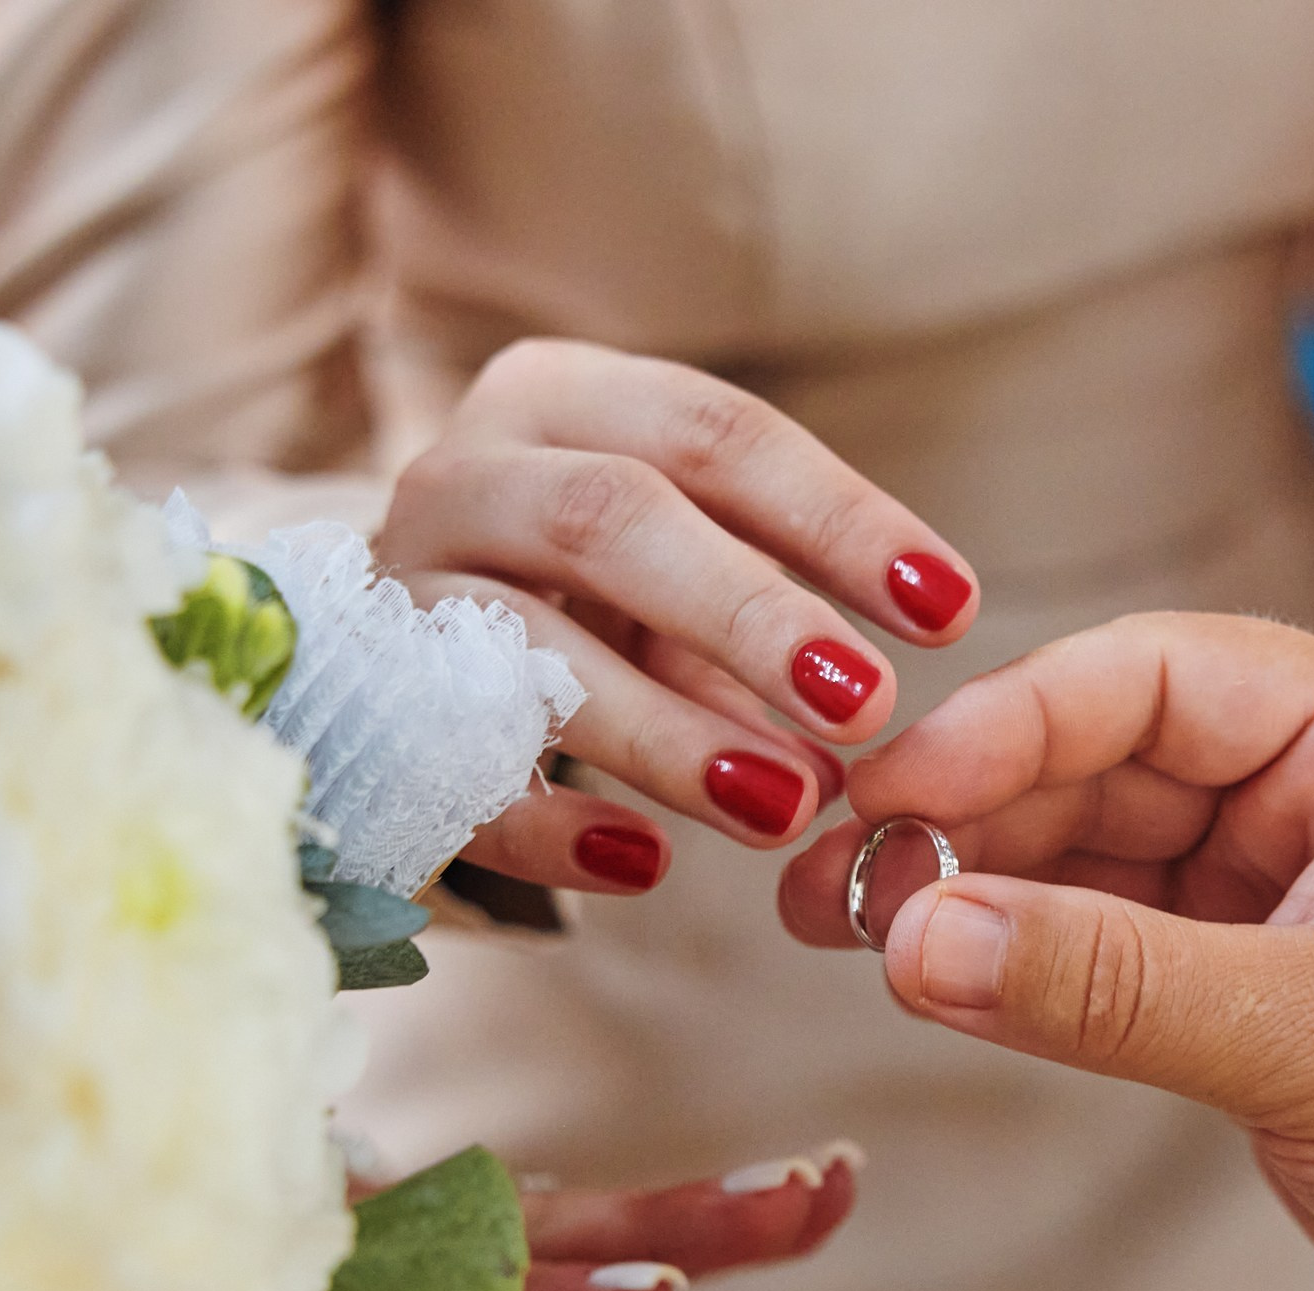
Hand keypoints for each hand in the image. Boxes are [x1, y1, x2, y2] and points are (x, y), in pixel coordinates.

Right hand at [378, 340, 979, 896]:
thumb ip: (769, 600)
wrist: (372, 654)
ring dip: (668, 731)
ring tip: (786, 806)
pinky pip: (457, 775)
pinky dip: (554, 825)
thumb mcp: (672, 564)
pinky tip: (647, 867)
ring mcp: (399, 595)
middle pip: (613, 520)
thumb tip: (868, 704)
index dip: (837, 518)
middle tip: (866, 704)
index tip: (950, 608)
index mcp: (559, 400)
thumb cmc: (577, 594)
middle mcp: (465, 473)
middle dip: (751, 613)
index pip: (712, 432)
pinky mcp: (364, 719)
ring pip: (529, 644)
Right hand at [781, 614, 1313, 1290]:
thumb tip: (915, 938)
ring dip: (980, 889)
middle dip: (967, 812)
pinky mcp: (1269, 988)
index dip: (1002, 725)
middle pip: (1105, 759)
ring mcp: (1294, 891)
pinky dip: (1031, 961)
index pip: (1152, 679)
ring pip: (1098, 856)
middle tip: (830, 874)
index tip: (883, 789)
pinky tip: (939, 974)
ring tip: (846, 926)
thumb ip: (1107, 983)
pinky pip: (1119, 947)